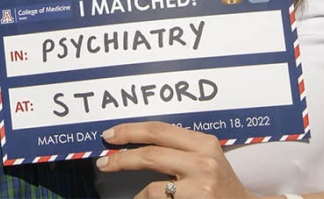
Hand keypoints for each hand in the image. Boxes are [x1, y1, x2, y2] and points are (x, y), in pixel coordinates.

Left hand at [96, 121, 256, 198]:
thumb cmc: (219, 184)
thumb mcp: (205, 158)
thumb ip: (177, 147)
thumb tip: (134, 141)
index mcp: (204, 143)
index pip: (158, 130)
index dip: (129, 131)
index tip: (110, 135)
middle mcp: (203, 162)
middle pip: (150, 154)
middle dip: (121, 159)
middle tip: (104, 163)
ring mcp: (200, 187)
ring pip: (152, 189)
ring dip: (138, 195)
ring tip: (138, 197)